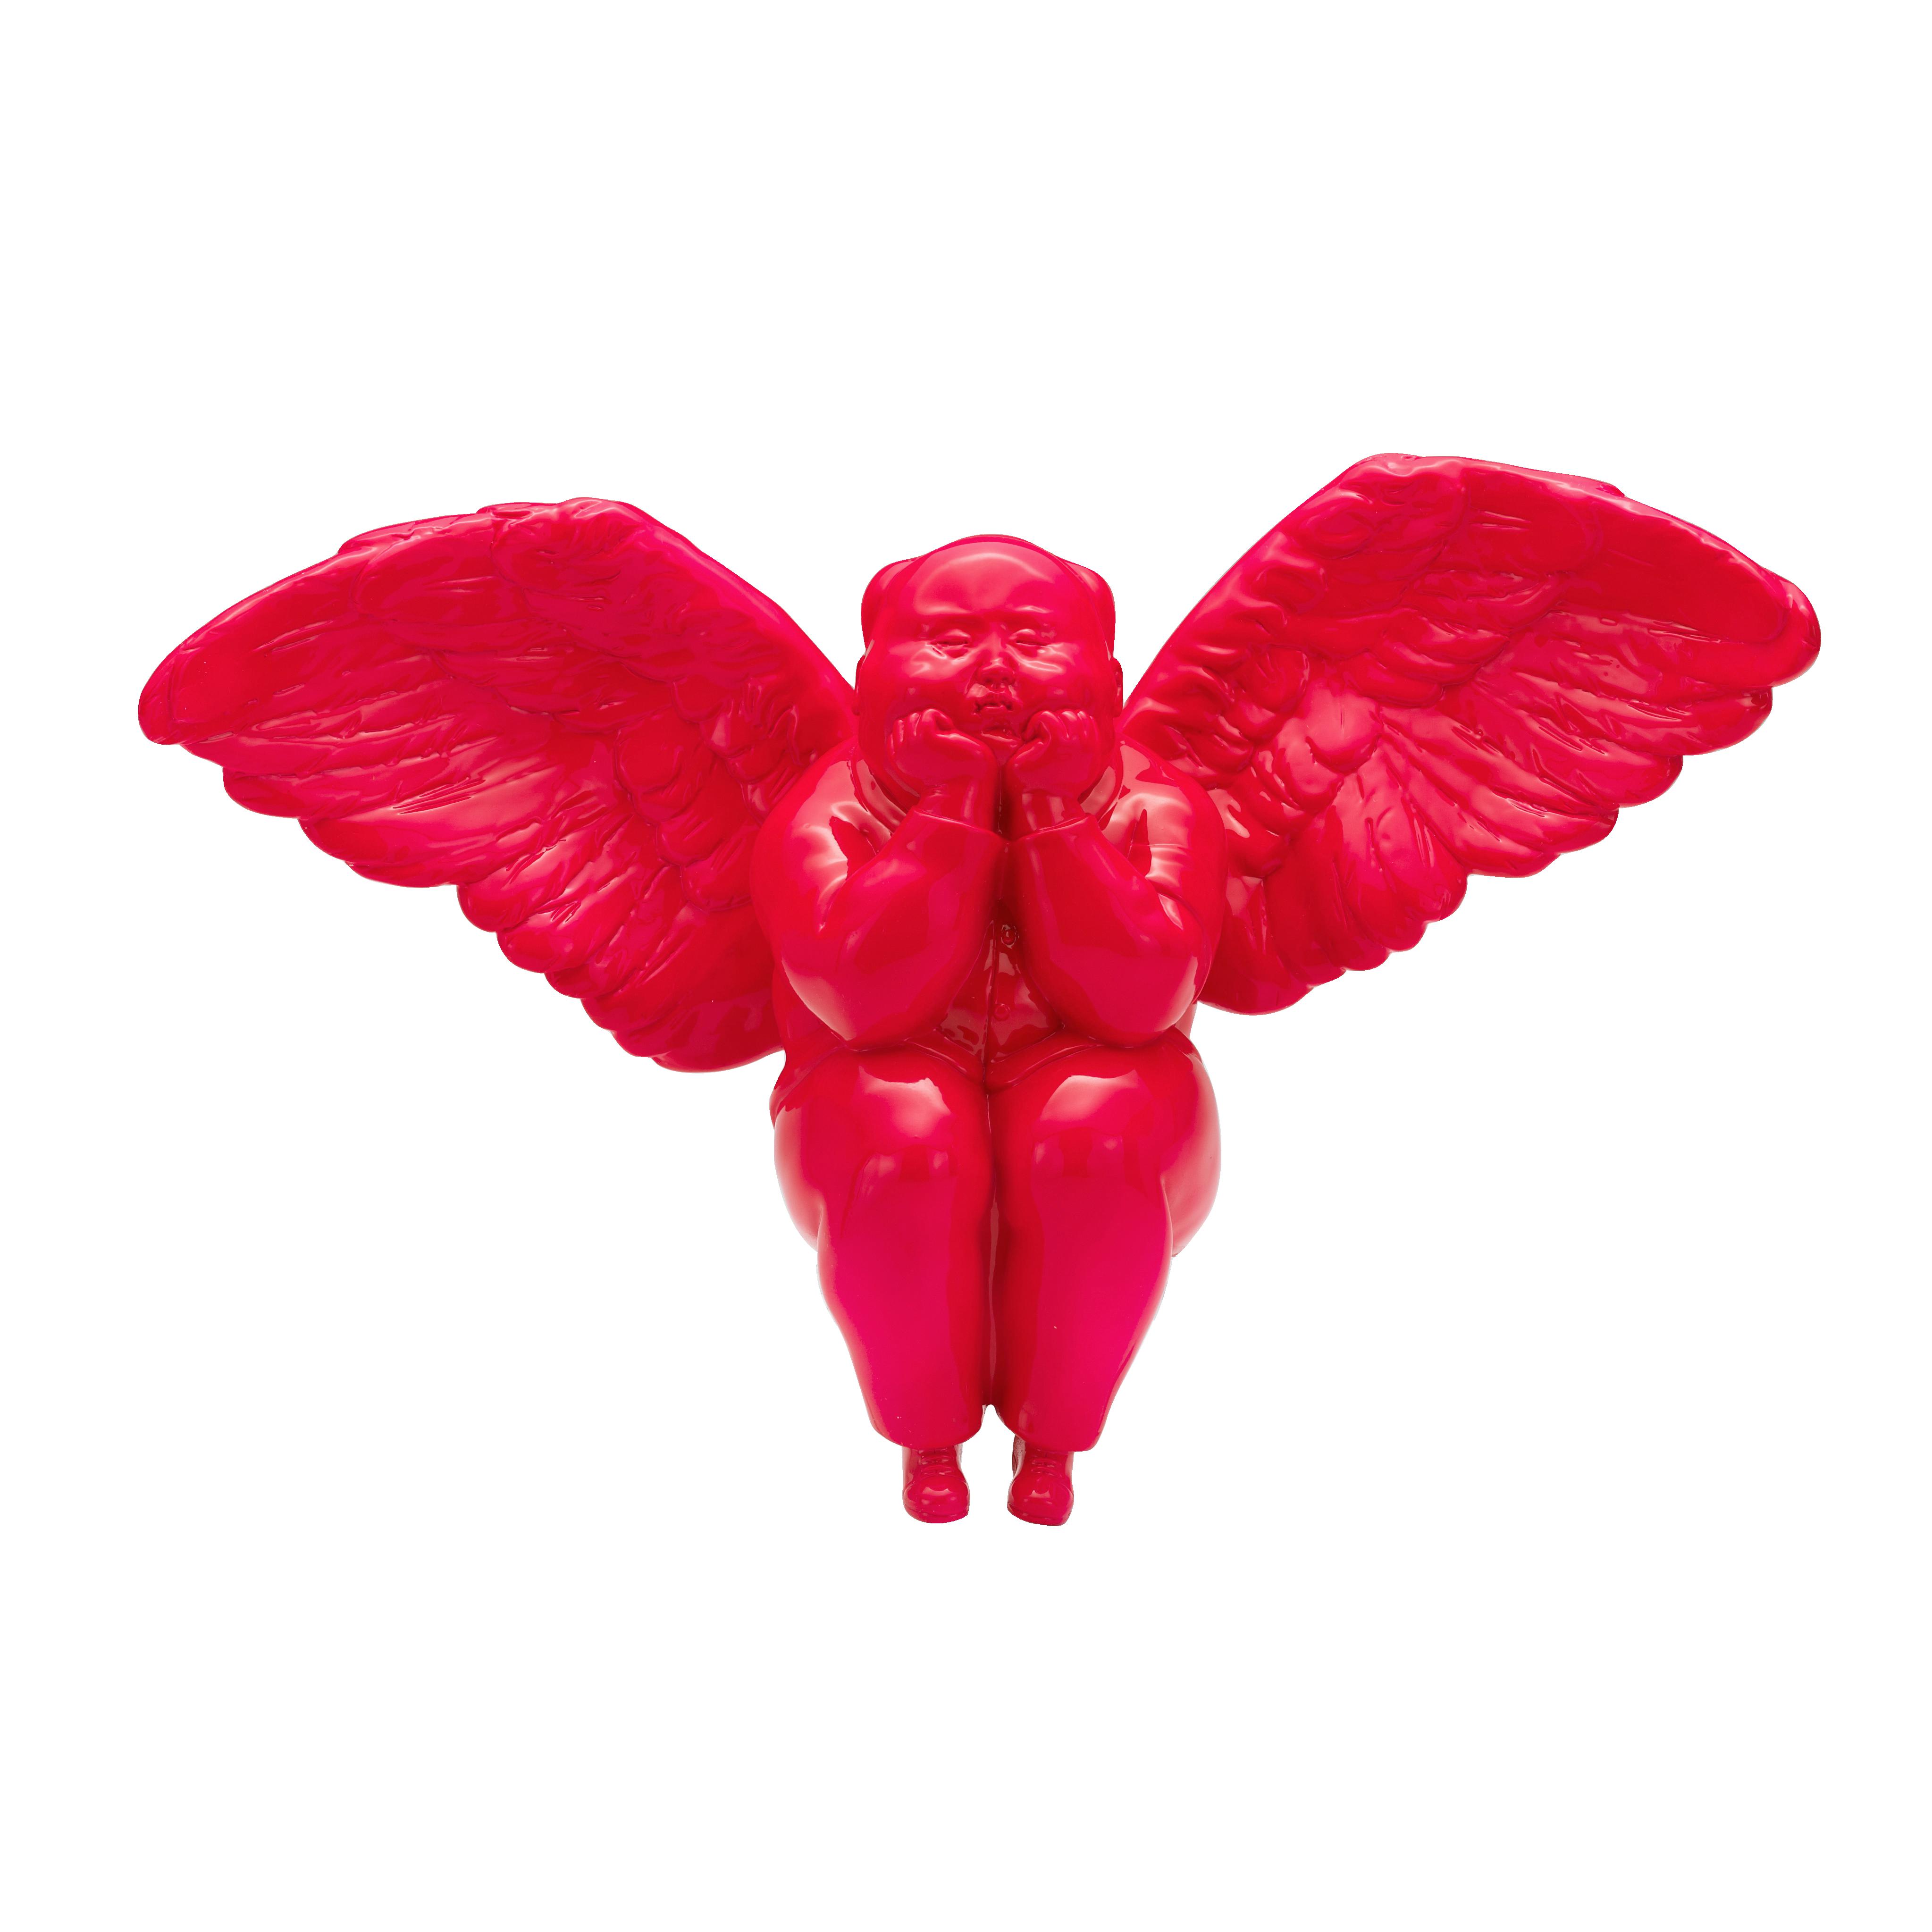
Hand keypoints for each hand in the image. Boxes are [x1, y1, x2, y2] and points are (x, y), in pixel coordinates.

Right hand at [882, 709, 996, 824]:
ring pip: (914, 716)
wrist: (968, 779)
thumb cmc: (950, 766)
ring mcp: (912, 745)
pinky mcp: (926, 737)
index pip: (896, 731)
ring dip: (932, 720)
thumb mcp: (925, 755)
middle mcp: (901, 754)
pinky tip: (950, 730)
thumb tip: (908, 719)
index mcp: (899, 760)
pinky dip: (941, 717)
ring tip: (944, 734)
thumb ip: (912, 742)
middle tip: (939, 736)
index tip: (931, 740)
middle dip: (922, 723)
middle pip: (904, 721)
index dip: (915, 728)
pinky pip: (928, 714)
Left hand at [1002, 710, 1107, 831]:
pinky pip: (1047, 718)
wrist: (1041, 805)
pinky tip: (1029, 738)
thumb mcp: (1076, 768)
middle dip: (1059, 721)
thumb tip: (1078, 730)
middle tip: (1043, 737)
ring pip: (1065, 714)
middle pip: (1077, 715)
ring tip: (1036, 737)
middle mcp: (1089, 745)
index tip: (1054, 738)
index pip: (1087, 720)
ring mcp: (1075, 743)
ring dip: (1047, 722)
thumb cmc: (1052, 788)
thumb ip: (1082, 749)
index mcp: (1094, 751)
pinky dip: (1035, 724)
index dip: (1068, 723)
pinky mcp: (1057, 742)